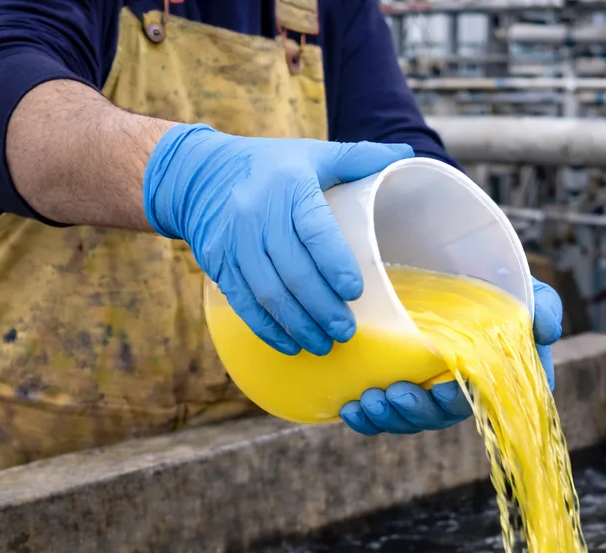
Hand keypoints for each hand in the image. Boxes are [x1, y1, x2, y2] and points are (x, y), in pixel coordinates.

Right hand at [143, 124, 413, 354]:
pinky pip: (244, 303)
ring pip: (269, 293)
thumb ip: (359, 157)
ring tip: (324, 345)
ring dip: (299, 325)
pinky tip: (290, 345)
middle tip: (346, 331)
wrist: (198, 174)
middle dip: (323, 308)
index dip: (335, 264)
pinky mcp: (218, 263)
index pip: (315, 230)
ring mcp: (234, 241)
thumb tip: (406, 155)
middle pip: (294, 272)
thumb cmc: (269, 167)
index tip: (355, 292)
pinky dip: (268, 330)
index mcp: (289, 186)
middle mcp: (258, 214)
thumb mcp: (311, 154)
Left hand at [340, 277, 563, 435]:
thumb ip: (540, 304)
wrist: (438, 253)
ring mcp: (428, 388)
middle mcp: (464, 387)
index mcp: (498, 373)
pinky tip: (350, 407)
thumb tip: (547, 331)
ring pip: (411, 418)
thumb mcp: (518, 281)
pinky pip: (384, 414)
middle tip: (394, 394)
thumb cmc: (486, 271)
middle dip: (417, 411)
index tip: (443, 389)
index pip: (490, 401)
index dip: (466, 403)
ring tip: (367, 401)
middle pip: (444, 415)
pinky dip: (367, 418)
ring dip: (389, 417)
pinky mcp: (398, 384)